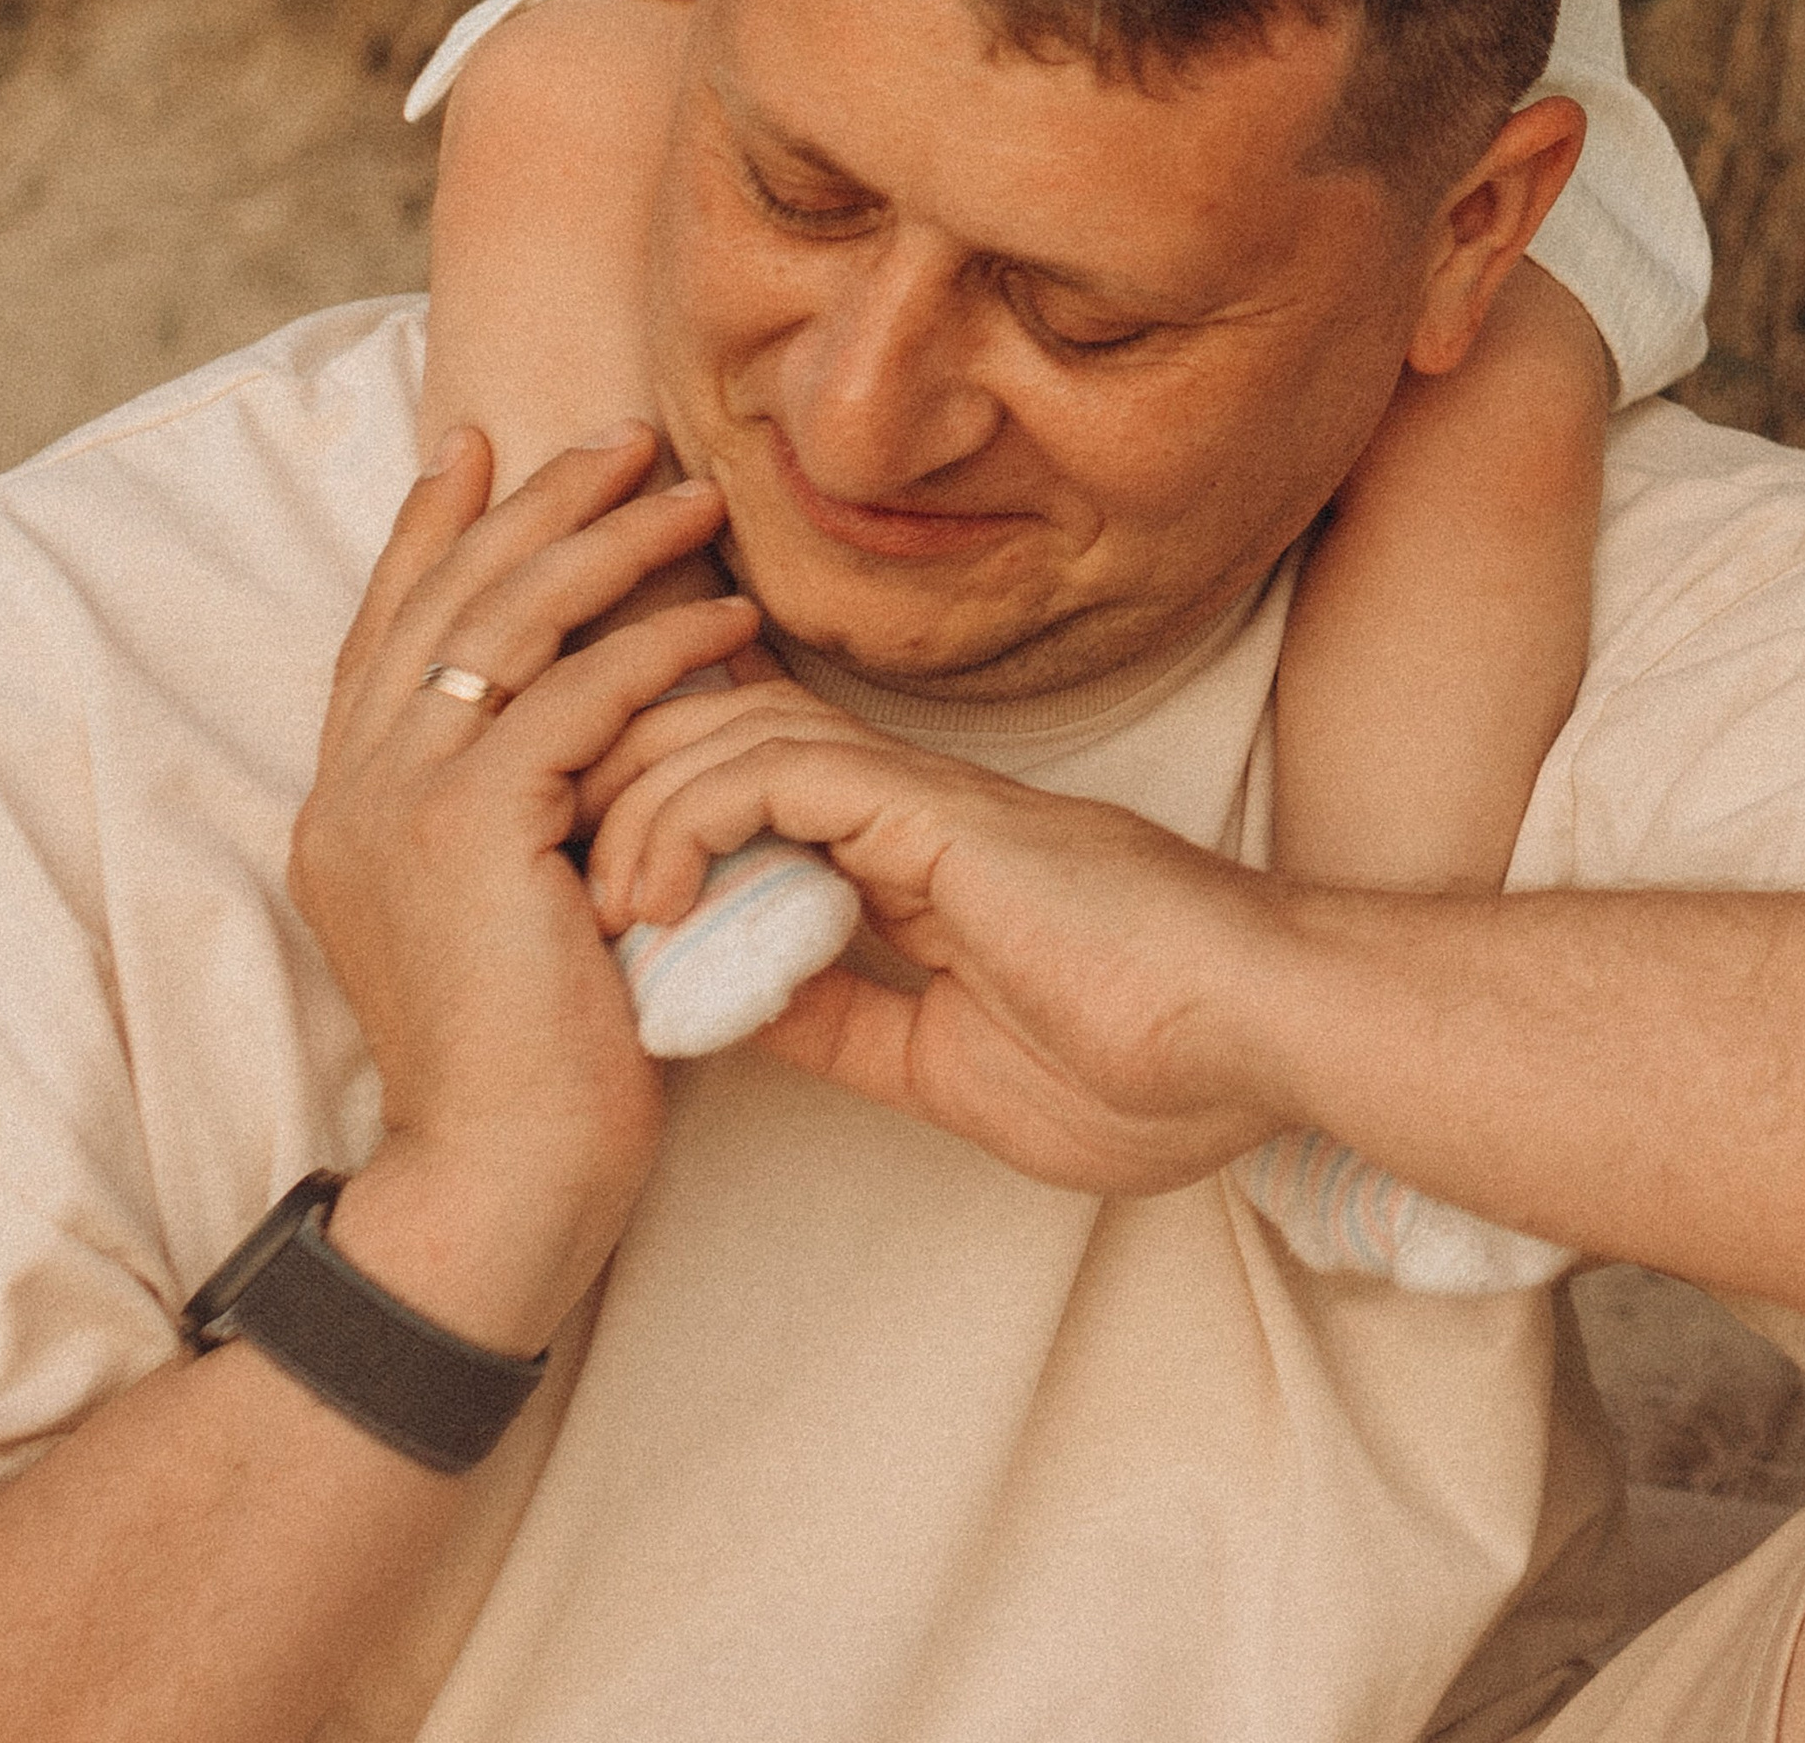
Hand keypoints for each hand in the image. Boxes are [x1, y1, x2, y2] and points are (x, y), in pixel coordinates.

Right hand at [288, 429, 759, 1339]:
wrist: (497, 1187)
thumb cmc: (531, 1067)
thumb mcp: (503, 907)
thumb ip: (512, 809)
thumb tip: (591, 719)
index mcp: (347, 807)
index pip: (385, 631)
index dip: (430, 531)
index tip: (480, 443)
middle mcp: (352, 792)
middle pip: (446, 599)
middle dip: (534, 503)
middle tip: (624, 438)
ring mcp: (399, 806)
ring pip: (508, 627)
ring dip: (607, 548)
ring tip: (693, 500)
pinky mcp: (472, 831)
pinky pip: (577, 699)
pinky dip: (657, 649)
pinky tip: (727, 624)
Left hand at [578, 679, 1297, 1195]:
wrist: (1265, 1041)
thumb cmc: (1153, 1068)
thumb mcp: (950, 1070)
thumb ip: (850, 1027)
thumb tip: (738, 1018)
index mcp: (914, 857)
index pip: (748, 792)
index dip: (652, 824)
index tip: (581, 909)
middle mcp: (907, 803)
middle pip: (717, 734)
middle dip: (612, 781)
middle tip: (539, 872)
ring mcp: (923, 796)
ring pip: (731, 734)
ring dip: (633, 804)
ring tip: (584, 899)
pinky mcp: (935, 810)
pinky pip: (779, 774)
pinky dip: (693, 816)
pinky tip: (650, 894)